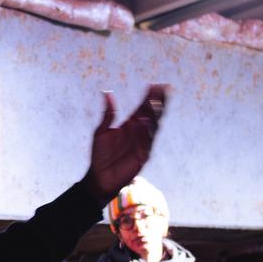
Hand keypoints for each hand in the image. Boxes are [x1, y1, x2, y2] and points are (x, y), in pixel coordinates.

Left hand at [85, 85, 168, 201]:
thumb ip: (108, 114)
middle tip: (162, 89)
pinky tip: (145, 121)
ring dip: (155, 115)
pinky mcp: (143, 154)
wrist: (100, 176)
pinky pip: (147, 142)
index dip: (149, 96)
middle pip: (153, 114)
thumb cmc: (100, 154)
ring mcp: (143, 142)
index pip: (143, 107)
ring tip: (154, 103)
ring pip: (153, 126)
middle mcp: (139, 131)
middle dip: (158, 102)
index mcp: (130, 123)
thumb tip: (107, 93)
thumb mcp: (101, 131)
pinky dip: (147, 132)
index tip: (155, 85)